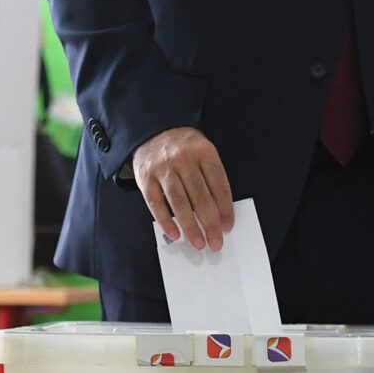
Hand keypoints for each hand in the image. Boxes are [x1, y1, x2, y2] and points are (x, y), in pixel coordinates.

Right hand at [131, 126, 235, 251]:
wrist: (153, 129)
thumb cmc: (184, 147)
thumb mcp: (203, 153)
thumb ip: (211, 179)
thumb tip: (219, 213)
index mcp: (204, 152)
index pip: (219, 185)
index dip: (225, 209)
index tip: (227, 226)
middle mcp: (184, 159)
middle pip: (200, 197)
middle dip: (210, 223)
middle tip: (215, 242)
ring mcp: (163, 168)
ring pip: (179, 202)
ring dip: (190, 226)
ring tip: (198, 242)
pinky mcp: (145, 177)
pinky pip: (155, 203)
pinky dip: (165, 221)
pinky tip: (174, 234)